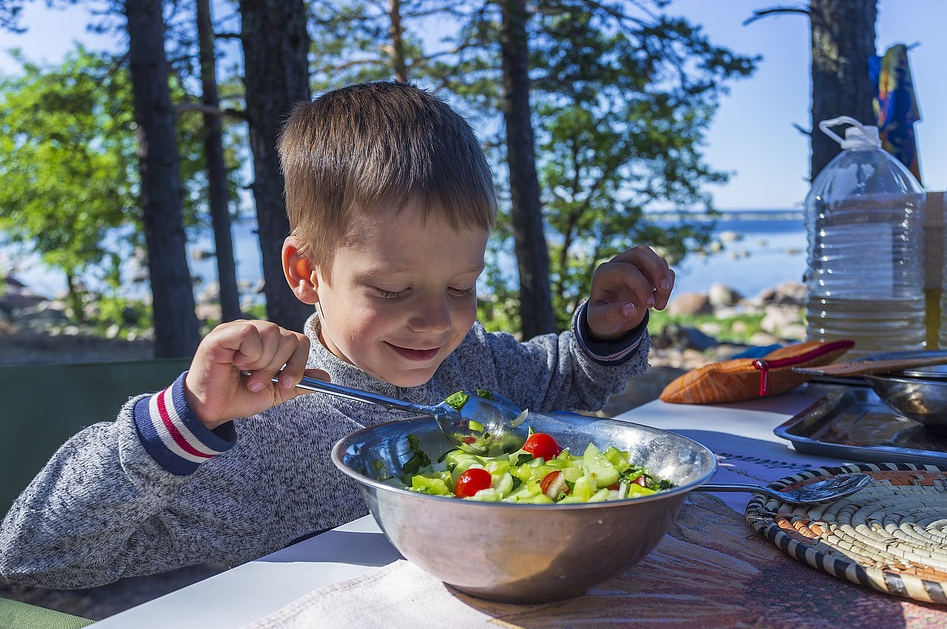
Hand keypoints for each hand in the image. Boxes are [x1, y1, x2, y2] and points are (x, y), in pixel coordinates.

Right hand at [184, 319, 328, 428]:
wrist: (211, 410)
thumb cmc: (239, 398)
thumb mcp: (275, 392)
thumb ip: (298, 382)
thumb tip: (326, 378)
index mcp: (270, 343)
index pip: (300, 341)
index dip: (297, 364)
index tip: (285, 383)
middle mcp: (257, 331)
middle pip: (289, 337)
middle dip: (277, 367)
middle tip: (257, 383)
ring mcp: (239, 329)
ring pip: (272, 332)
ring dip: (262, 363)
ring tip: (246, 375)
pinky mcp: (223, 334)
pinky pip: (250, 333)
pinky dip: (249, 353)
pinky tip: (236, 363)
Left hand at [585, 245, 674, 340]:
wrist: (609, 318)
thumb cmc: (602, 318)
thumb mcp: (601, 320)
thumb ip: (612, 315)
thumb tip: (633, 309)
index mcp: (605, 272)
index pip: (627, 269)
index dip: (641, 285)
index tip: (650, 305)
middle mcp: (620, 263)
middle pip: (642, 252)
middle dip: (657, 269)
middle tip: (664, 289)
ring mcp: (635, 266)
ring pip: (657, 260)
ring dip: (665, 281)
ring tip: (659, 307)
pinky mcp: (647, 272)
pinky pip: (664, 270)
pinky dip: (668, 285)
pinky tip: (659, 303)